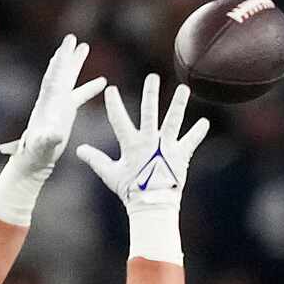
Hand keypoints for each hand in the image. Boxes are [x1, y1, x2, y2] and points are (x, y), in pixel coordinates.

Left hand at [0, 34, 106, 223]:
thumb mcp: (44, 146)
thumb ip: (49, 138)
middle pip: (59, 72)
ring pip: (68, 78)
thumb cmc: (37, 154)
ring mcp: (58, 104)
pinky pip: (78, 94)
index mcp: (47, 104)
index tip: (67, 46)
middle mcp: (51, 99)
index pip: (55, 77)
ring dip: (76, 63)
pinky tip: (103, 81)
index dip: (61, 62)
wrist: (34, 160)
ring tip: (85, 46)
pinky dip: (89, 87)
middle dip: (66, 55)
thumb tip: (56, 133)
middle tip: (72, 37)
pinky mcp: (65, 112)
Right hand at [76, 76, 210, 263]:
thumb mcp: (110, 174)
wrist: (152, 205)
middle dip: (150, 94)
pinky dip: (198, 132)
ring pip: (173, 121)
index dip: (113, 104)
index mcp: (131, 144)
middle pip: (150, 113)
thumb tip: (79, 150)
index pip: (119, 119)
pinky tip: (205, 122)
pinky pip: (191, 141)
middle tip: (153, 77)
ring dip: (179, 104)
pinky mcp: (180, 156)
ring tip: (184, 89)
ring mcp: (166, 147)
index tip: (111, 89)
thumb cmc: (130, 191)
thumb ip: (96, 159)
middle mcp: (150, 142)